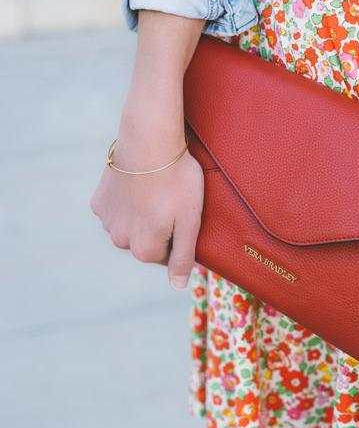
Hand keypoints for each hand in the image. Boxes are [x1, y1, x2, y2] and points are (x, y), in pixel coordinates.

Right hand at [90, 10, 204, 289]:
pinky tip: (138, 184)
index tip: (183, 214)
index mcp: (144, 250)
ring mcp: (106, 221)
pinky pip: (116, 209)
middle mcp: (120, 241)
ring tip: (155, 190)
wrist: (149, 140)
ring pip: (130, 226)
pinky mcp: (98, 202)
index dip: (179, 236)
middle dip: (159, 227)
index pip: (167, 256)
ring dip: (141, 215)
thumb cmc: (177, 180)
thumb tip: (178, 287)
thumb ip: (184, 258)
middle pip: (146, 243)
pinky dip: (126, 201)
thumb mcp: (190, 221)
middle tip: (171, 200)